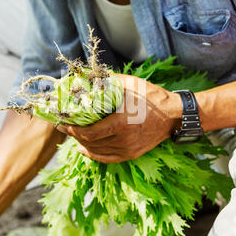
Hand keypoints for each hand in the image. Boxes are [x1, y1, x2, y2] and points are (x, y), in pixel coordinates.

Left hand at [56, 74, 181, 162]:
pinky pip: (108, 158)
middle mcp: (123, 140)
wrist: (174, 115)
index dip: (72, 130)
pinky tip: (84, 149)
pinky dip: (93, 155)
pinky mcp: (132, 154)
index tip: (62, 123)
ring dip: (82, 144)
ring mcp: (128, 149)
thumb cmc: (152, 97)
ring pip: (97, 151)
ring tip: (73, 135)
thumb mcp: (131, 84)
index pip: (89, 133)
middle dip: (73, 135)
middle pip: (90, 143)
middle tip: (64, 127)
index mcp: (121, 123)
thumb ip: (109, 80)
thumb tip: (89, 76)